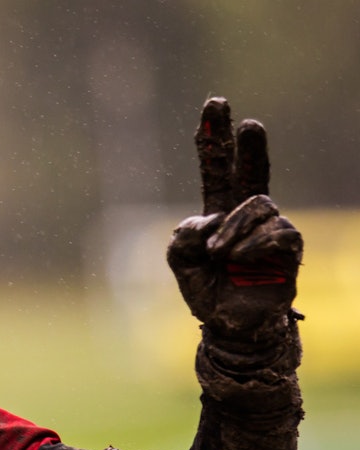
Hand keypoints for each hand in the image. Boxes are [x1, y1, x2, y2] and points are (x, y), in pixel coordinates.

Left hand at [167, 98, 302, 343]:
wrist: (229, 325)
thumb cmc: (206, 290)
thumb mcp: (179, 262)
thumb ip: (181, 237)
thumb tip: (208, 218)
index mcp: (218, 213)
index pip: (218, 169)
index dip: (215, 139)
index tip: (216, 105)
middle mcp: (246, 215)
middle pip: (251, 173)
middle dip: (249, 147)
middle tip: (249, 123)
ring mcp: (269, 229)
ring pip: (259, 205)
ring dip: (234, 227)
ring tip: (218, 252)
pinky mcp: (288, 249)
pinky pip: (277, 231)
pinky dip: (253, 243)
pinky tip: (239, 258)